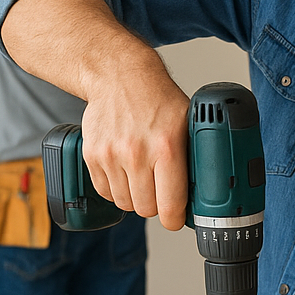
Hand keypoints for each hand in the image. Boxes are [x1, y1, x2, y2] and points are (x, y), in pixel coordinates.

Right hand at [79, 68, 190, 228]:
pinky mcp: (92, 155)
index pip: (170, 205)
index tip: (176, 218)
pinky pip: (105, 192)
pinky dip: (116, 189)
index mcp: (167, 147)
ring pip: (125, 203)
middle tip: (161, 192)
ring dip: (135, 197)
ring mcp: (111, 155)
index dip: (175, 219)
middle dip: (156, 205)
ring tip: (143, 178)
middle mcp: (137, 153)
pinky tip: (125, 173)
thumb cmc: (157, 98)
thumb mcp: (187, 122)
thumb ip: (193, 156)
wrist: (119, 76)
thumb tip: (202, 189)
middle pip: (146, 209)